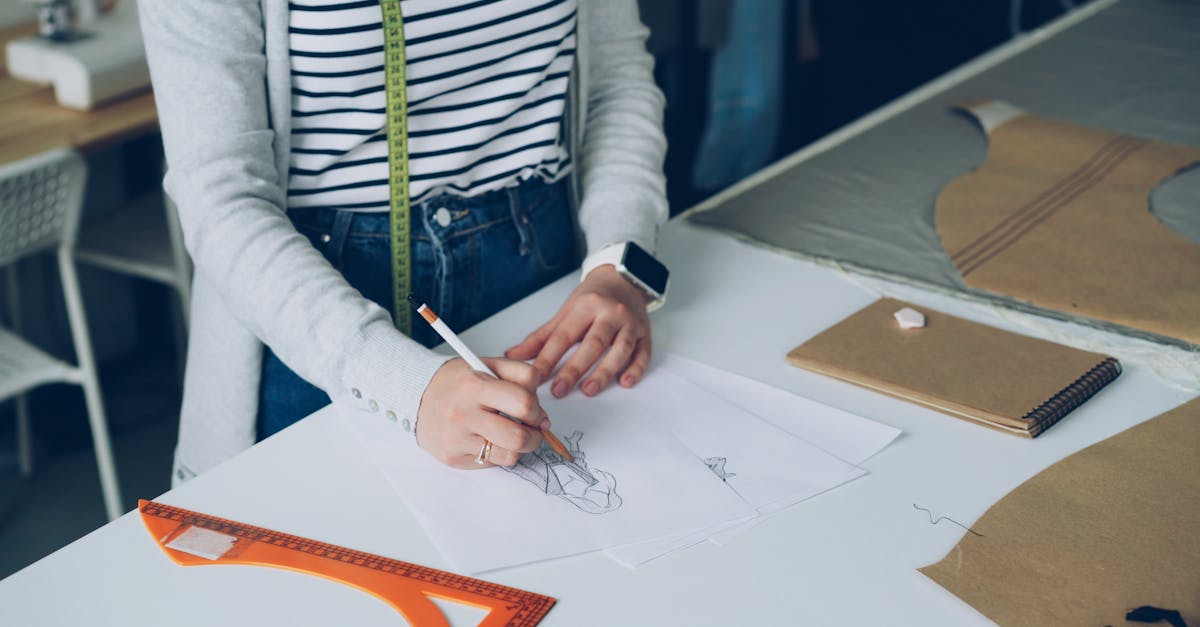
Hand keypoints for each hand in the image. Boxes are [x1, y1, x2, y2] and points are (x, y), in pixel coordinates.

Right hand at [415, 357, 548, 467]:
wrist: (418, 396)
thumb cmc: (458, 381)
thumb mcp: (487, 365)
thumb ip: (519, 375)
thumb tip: (541, 409)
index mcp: (474, 384)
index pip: (523, 402)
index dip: (538, 410)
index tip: (537, 412)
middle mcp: (463, 413)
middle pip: (518, 437)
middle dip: (536, 436)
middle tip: (535, 430)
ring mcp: (456, 438)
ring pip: (508, 455)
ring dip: (521, 448)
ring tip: (516, 436)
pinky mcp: (452, 457)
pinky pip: (491, 463)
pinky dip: (499, 454)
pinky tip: (492, 440)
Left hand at [506, 265, 650, 397]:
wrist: (624, 278)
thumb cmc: (593, 298)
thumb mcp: (566, 312)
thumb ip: (541, 337)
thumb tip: (512, 356)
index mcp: (586, 306)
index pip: (564, 336)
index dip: (548, 358)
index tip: (536, 378)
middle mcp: (610, 313)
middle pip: (592, 344)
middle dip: (574, 369)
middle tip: (559, 390)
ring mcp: (630, 323)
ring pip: (620, 350)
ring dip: (605, 372)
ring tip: (589, 390)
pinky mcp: (645, 334)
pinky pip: (643, 353)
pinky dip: (636, 369)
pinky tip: (625, 382)